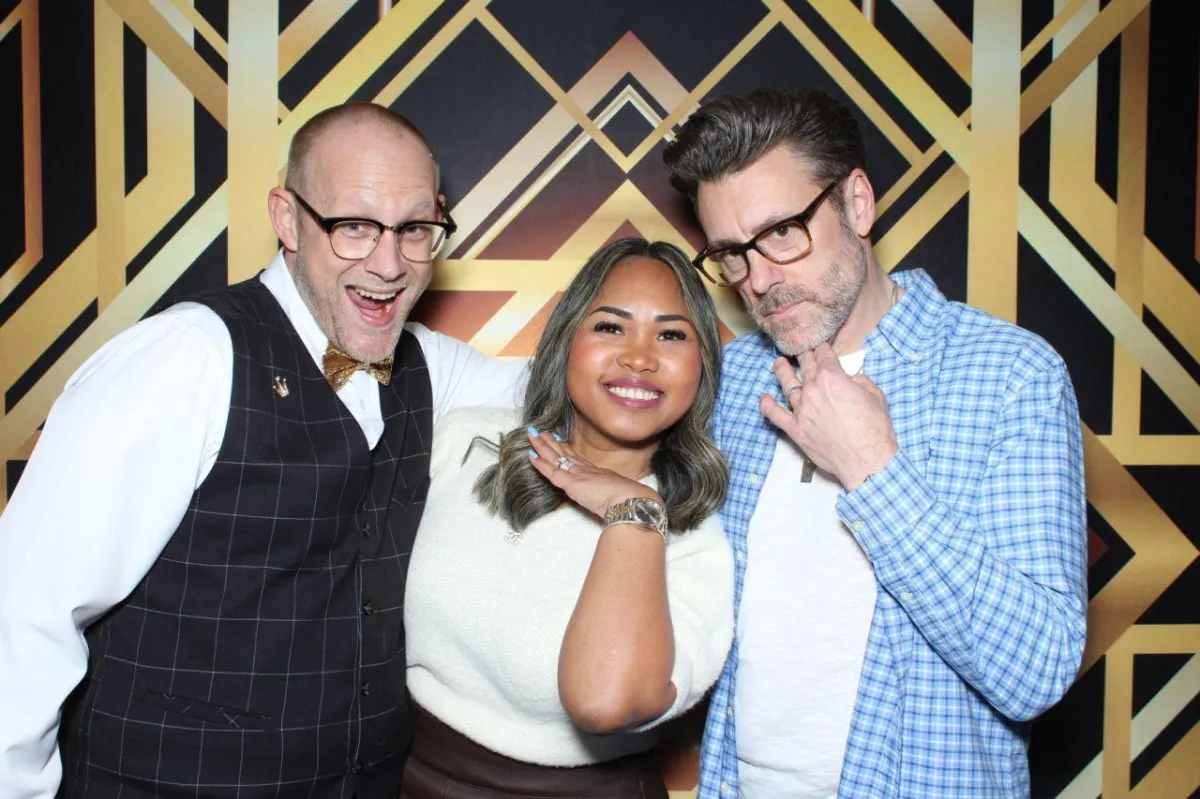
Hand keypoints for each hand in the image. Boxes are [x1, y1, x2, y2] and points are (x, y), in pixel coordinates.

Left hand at [526, 427, 660, 518]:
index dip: (567, 448)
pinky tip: (531, 456)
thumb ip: (609, 495)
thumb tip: (608, 501)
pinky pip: (551, 471)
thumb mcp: (617, 495)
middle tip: (543, 431)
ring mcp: (577, 474)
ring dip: (543, 446)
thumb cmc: (628, 500)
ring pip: (556, 457)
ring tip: (533, 434)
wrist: (629, 499)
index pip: (577, 458)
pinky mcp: (570, 482)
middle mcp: (586, 470)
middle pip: (565, 453)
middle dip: (553, 442)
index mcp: (597, 472)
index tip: (559, 439)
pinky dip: (540, 464)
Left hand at [760, 343, 897, 489]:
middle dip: (804, 355)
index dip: (822, 348)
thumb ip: (859, 380)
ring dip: (782, 371)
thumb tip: (849, 379)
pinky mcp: (794, 429)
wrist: (866, 459)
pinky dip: (767, 405)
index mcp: (832, 378)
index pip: (824, 355)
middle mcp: (813, 390)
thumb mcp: (874, 394)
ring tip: (778, 363)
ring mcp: (801, 410)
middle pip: (805, 366)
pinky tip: (764, 398)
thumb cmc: (874, 429)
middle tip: (800, 350)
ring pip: (787, 384)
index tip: (820, 346)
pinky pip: (774, 414)